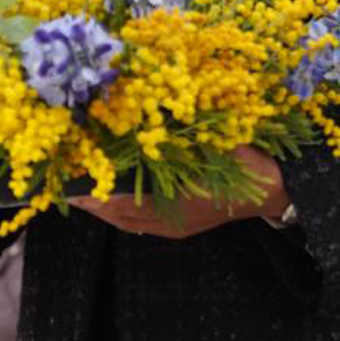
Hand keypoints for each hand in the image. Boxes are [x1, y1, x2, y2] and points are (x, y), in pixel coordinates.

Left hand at [68, 146, 289, 238]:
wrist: (273, 189)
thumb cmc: (240, 161)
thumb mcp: (209, 141)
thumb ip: (175, 135)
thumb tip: (140, 111)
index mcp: (176, 198)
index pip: (124, 199)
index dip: (97, 188)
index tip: (74, 176)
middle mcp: (171, 218)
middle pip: (119, 214)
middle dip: (92, 201)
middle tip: (66, 186)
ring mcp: (175, 227)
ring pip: (127, 222)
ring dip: (103, 208)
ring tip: (79, 191)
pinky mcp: (179, 229)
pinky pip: (140, 225)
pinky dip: (121, 213)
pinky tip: (109, 199)